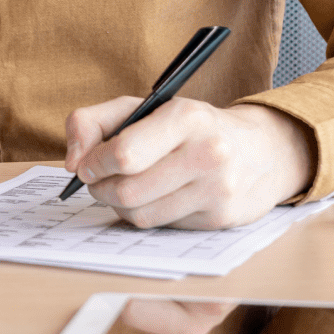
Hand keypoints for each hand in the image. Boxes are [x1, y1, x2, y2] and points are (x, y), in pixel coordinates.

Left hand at [63, 98, 315, 228]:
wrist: (261, 151)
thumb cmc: (190, 126)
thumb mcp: (143, 106)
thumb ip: (93, 121)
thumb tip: (72, 162)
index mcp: (185, 118)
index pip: (124, 154)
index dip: (94, 164)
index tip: (85, 165)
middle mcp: (207, 154)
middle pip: (128, 191)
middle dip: (100, 188)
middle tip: (96, 181)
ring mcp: (218, 191)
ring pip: (142, 215)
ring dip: (118, 205)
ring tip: (119, 189)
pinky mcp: (221, 220)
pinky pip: (162, 227)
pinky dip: (146, 216)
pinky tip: (150, 199)